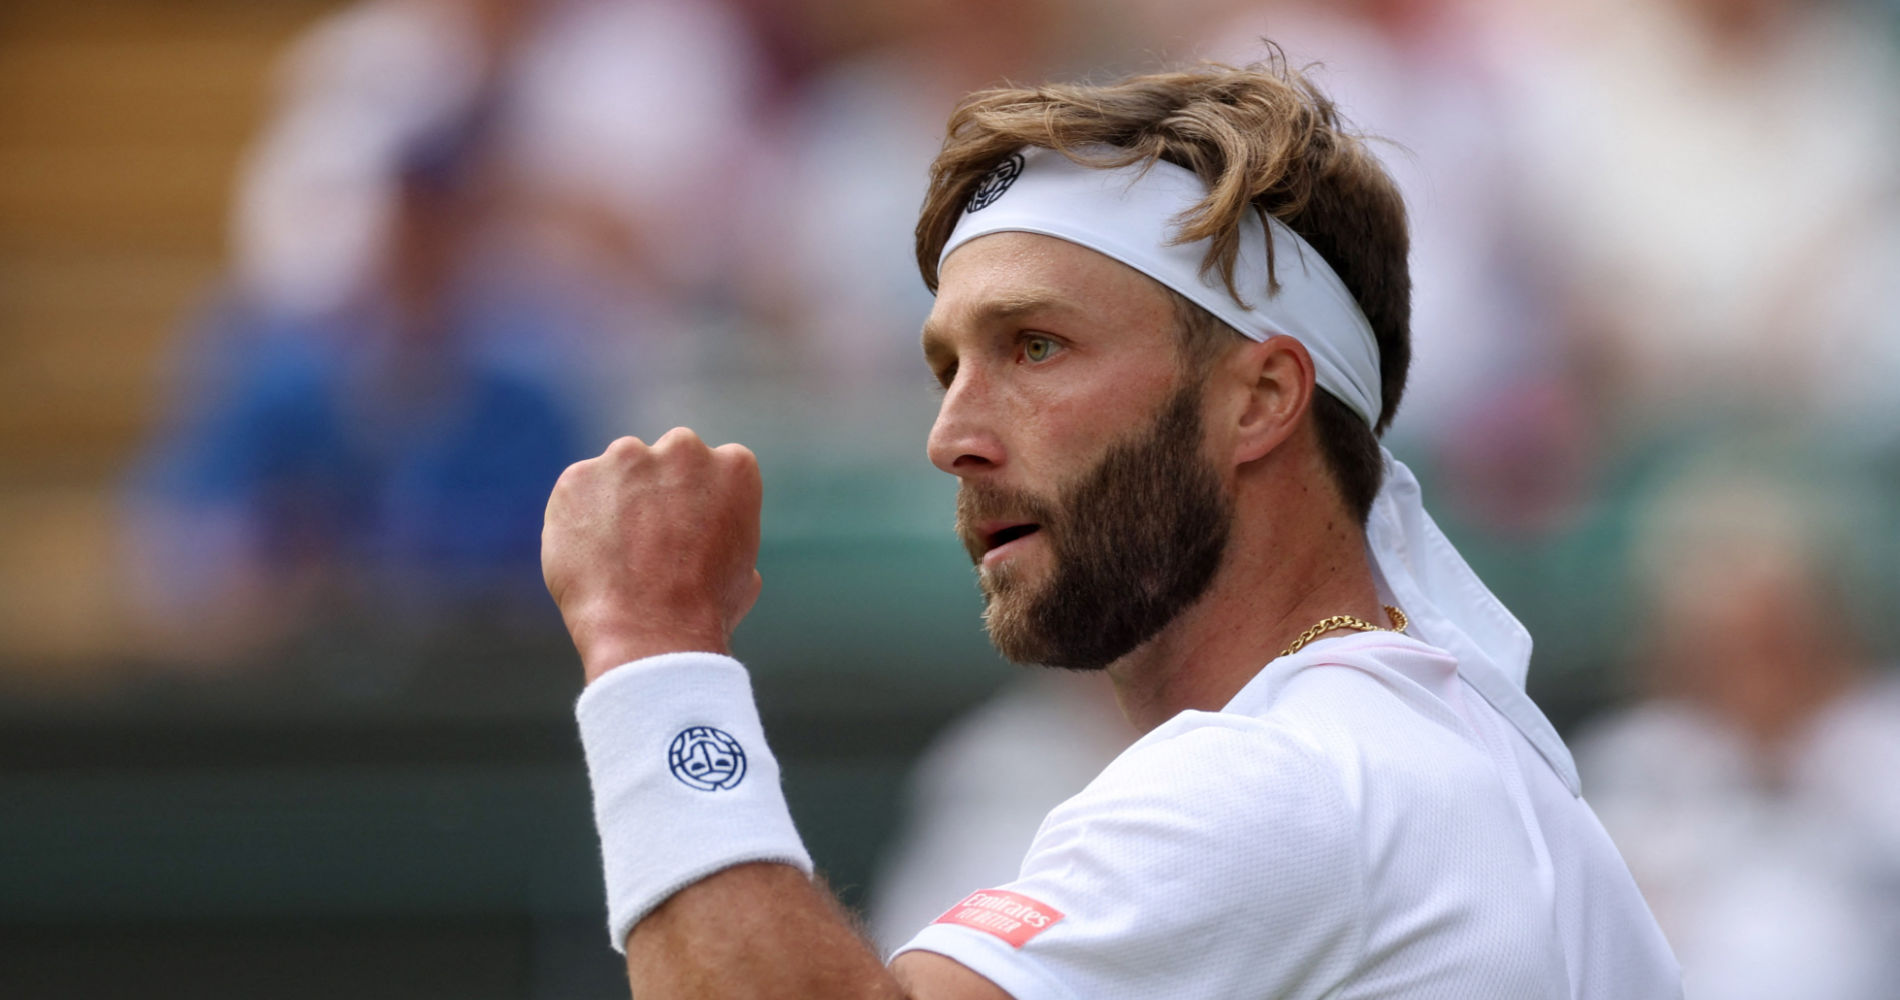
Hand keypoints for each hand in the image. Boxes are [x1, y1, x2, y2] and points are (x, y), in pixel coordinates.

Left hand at [542, 428, 763, 683]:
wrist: (651, 630)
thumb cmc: (706, 610)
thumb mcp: (744, 572)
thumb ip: (729, 536)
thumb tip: (714, 545)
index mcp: (734, 466)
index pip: (715, 466)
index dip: (699, 502)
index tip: (689, 531)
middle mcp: (683, 448)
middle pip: (666, 459)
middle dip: (659, 490)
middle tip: (650, 540)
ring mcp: (627, 458)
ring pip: (619, 472)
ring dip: (617, 500)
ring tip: (617, 554)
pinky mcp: (578, 476)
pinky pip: (578, 492)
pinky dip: (578, 518)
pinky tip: (590, 558)